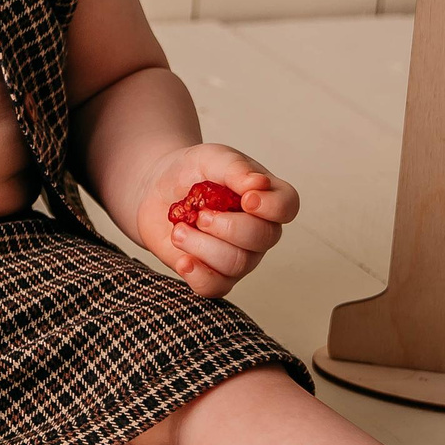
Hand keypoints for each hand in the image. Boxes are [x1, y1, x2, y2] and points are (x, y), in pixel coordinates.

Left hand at [132, 145, 298, 298]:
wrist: (157, 189)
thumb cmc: (193, 171)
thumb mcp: (212, 158)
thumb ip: (235, 168)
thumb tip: (259, 184)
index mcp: (267, 198)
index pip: (287, 206)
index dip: (271, 207)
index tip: (246, 199)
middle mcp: (260, 231)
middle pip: (262, 238)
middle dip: (227, 226)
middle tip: (200, 214)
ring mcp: (241, 256)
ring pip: (237, 263)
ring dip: (202, 245)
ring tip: (179, 230)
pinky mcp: (215, 275)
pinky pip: (216, 287)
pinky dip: (197, 274)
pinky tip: (183, 260)